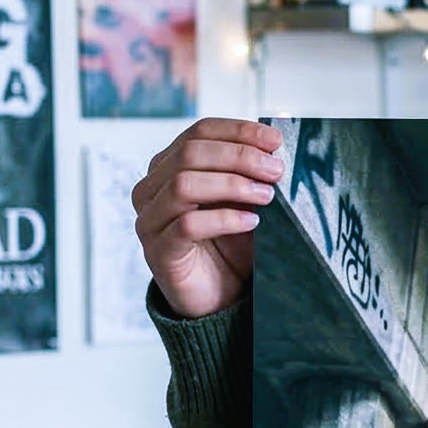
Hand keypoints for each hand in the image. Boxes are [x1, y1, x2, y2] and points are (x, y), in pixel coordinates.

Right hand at [133, 118, 283, 317]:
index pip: (199, 132)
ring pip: (183, 185)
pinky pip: (186, 225)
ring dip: (231, 185)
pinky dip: (224, 219)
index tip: (275, 140)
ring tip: (266, 195)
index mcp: (169, 167)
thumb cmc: (232, 244)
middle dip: (239, 157)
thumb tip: (277, 146)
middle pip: (189, 154)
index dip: (237, 131)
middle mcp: (152, 189)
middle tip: (275, 170)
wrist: (220, 295)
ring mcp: (150, 220)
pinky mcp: (159, 251)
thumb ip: (252, 174)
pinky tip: (251, 222)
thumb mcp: (246, 201)